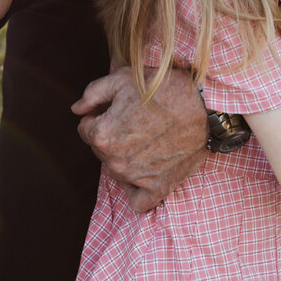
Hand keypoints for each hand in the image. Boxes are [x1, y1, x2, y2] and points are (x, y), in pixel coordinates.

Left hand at [73, 67, 205, 211]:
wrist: (204, 107)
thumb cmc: (163, 89)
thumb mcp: (121, 79)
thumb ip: (92, 94)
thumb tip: (77, 110)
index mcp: (102, 135)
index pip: (85, 129)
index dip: (99, 116)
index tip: (119, 109)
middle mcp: (115, 161)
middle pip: (100, 150)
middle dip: (111, 136)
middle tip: (135, 120)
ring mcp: (136, 178)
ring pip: (116, 171)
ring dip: (124, 158)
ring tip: (147, 138)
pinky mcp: (157, 189)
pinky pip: (137, 201)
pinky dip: (137, 189)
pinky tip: (145, 171)